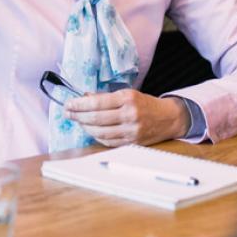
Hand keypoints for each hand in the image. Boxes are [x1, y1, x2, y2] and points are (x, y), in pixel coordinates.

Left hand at [64, 90, 190, 145]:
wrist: (168, 118)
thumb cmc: (145, 104)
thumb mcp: (128, 94)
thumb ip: (106, 97)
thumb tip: (84, 97)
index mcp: (128, 98)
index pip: (97, 102)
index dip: (79, 104)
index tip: (69, 104)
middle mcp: (130, 115)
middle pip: (96, 118)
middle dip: (78, 116)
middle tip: (68, 113)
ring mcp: (131, 131)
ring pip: (100, 132)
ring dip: (85, 127)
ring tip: (78, 121)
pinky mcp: (132, 142)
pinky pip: (108, 141)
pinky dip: (96, 136)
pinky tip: (91, 130)